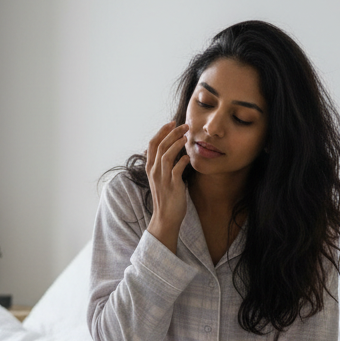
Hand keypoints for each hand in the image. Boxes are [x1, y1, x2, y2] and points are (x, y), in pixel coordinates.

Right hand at [145, 121, 189, 253]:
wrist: (166, 217)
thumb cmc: (167, 197)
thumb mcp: (161, 178)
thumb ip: (164, 164)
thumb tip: (173, 149)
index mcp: (150, 168)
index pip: (152, 144)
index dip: (162, 131)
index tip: (172, 123)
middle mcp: (154, 171)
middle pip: (160, 146)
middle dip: (172, 133)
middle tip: (185, 125)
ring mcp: (162, 179)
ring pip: (166, 155)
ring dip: (177, 143)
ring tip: (187, 137)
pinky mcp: (172, 186)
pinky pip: (176, 169)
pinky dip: (182, 161)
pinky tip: (189, 157)